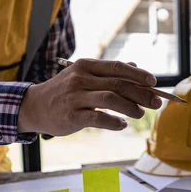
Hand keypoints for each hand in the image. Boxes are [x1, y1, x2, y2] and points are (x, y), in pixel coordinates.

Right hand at [17, 59, 161, 135]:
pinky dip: (114, 122)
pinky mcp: (71, 116)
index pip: (117, 67)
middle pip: (118, 84)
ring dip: (130, 107)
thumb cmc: (64, 92)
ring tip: (140, 114)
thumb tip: (135, 67)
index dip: (138, 74)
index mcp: (86, 66)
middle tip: (156, 103)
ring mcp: (75, 97)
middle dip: (141, 94)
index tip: (154, 82)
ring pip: (110, 99)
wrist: (34, 107)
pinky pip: (98, 118)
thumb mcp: (83, 76)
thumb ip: (108, 73)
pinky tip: (122, 124)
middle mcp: (81, 78)